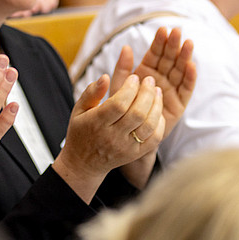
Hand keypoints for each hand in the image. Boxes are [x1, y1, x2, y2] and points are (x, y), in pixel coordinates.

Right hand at [56, 73, 163, 199]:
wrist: (84, 162)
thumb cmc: (81, 131)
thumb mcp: (79, 109)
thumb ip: (91, 92)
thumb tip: (105, 77)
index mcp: (96, 123)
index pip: (118, 104)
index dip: (129, 89)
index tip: (134, 77)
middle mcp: (112, 137)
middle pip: (137, 113)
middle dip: (147, 93)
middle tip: (149, 80)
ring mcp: (126, 147)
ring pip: (148, 125)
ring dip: (157, 105)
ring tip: (157, 91)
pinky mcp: (136, 153)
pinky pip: (155, 138)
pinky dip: (159, 122)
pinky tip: (157, 110)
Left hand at [121, 27, 195, 139]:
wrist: (127, 135)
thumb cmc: (119, 111)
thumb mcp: (118, 88)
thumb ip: (122, 69)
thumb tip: (126, 47)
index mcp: (145, 72)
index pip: (154, 54)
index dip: (159, 42)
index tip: (163, 29)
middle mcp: (160, 79)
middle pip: (169, 59)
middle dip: (173, 45)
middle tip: (178, 32)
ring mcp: (170, 91)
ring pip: (179, 71)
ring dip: (184, 57)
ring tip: (188, 43)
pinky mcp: (178, 104)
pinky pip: (185, 89)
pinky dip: (189, 78)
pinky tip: (192, 65)